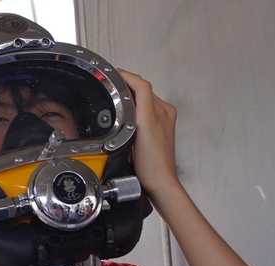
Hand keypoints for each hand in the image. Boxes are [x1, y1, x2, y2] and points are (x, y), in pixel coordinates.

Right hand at [118, 69, 182, 203]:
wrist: (159, 181)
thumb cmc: (152, 163)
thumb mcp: (143, 127)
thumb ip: (137, 103)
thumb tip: (128, 87)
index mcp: (162, 110)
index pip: (142, 85)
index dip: (127, 77)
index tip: (113, 74)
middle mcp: (164, 113)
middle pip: (143, 90)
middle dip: (126, 85)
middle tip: (110, 85)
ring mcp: (163, 121)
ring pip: (143, 100)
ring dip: (130, 96)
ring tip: (115, 97)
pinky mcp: (159, 131)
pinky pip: (145, 111)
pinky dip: (135, 108)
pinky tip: (125, 115)